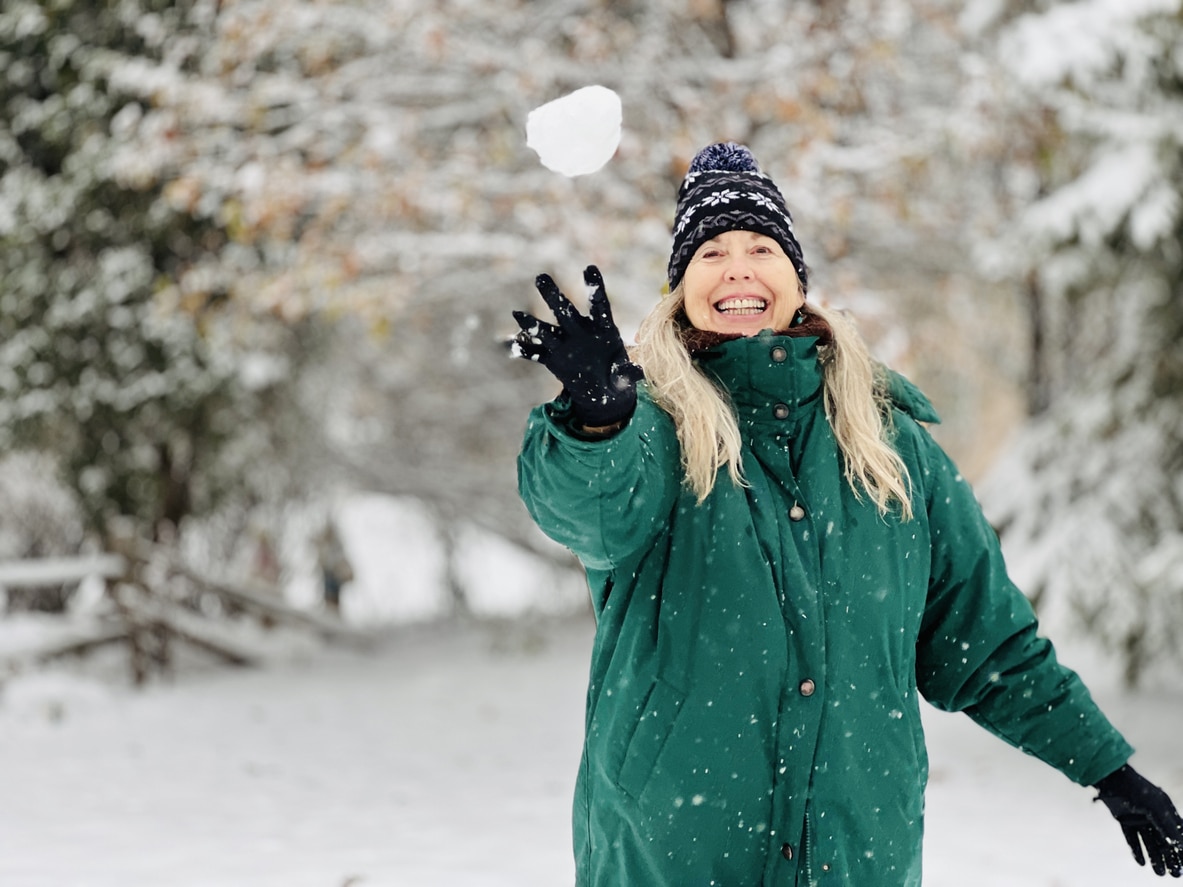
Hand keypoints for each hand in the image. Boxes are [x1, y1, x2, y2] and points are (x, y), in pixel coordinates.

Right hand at [511, 265, 642, 427]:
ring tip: (517, 314)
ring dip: (532, 323)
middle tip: (540, 277)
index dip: (595, 287)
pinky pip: (536, 354)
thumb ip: (627, 374)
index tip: (589, 268)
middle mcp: (580, 331)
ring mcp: (565, 344)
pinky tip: (509, 345)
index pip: (599, 305)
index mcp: (603, 329)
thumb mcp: (624, 378)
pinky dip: (524, 350)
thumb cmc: (617, 377)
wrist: (602, 390)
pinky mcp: (553, 359)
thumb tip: (636, 373)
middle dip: (553, 296)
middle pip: (565, 311)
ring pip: (546, 331)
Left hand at [1094, 764, 1182, 876]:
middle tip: (1174, 874)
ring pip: (1150, 842)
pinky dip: (1137, 850)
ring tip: (1159, 873)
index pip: (1176, 833)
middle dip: (1170, 858)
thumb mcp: (1155, 809)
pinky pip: (1133, 838)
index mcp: (1165, 809)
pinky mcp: (1124, 819)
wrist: (1110, 778)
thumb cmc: (1136, 790)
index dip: (1180, 850)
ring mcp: (1138, 817)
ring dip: (1155, 857)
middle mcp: (1153, 814)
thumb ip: (1167, 827)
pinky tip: (1142, 863)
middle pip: (1164, 840)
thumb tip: (1180, 845)